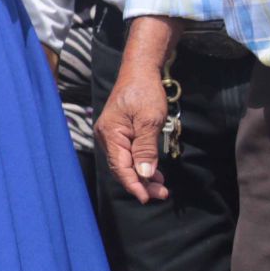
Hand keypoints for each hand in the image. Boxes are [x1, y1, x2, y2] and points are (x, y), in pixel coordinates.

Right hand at [97, 68, 171, 203]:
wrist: (140, 71)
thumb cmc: (145, 93)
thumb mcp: (150, 121)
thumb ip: (146, 148)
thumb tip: (144, 174)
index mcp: (110, 134)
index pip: (120, 167)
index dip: (134, 185)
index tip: (148, 198)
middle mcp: (107, 136)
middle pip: (122, 168)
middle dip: (141, 182)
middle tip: (162, 193)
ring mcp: (112, 135)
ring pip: (125, 163)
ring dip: (142, 175)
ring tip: (161, 185)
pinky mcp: (119, 132)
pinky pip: (128, 154)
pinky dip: (141, 164)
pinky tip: (153, 171)